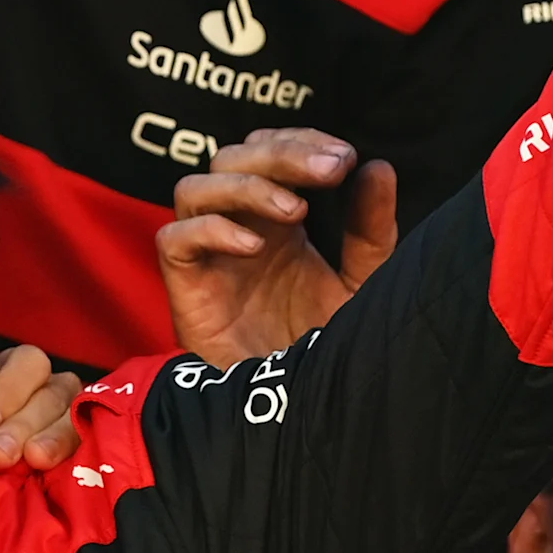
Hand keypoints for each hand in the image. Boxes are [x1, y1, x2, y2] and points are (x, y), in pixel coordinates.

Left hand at [0, 344, 84, 468]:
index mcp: (19, 372)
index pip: (29, 363)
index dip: (8, 390)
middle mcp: (52, 390)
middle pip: (52, 395)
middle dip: (23, 423)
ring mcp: (72, 421)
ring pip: (74, 419)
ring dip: (54, 438)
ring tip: (35, 458)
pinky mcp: (84, 453)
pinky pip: (90, 448)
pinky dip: (75, 456)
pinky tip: (61, 469)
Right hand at [154, 129, 396, 367]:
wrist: (296, 412)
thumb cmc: (322, 347)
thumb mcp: (359, 285)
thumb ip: (370, 232)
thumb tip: (378, 167)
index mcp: (275, 217)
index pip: (269, 149)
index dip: (301, 141)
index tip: (345, 157)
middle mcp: (236, 225)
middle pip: (233, 157)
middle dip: (282, 154)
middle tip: (330, 170)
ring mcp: (207, 253)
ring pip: (195, 186)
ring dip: (246, 185)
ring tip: (296, 211)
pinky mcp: (184, 285)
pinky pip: (174, 238)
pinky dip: (210, 230)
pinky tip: (255, 246)